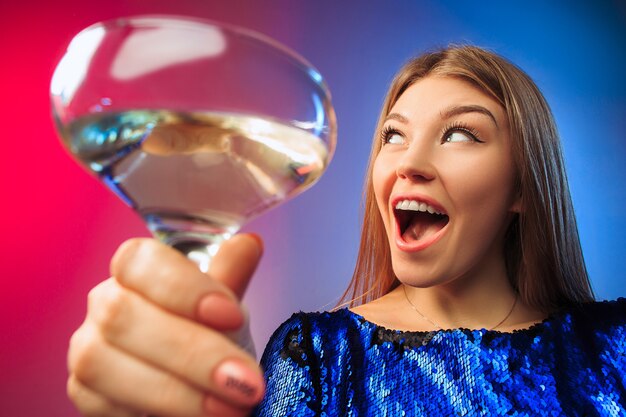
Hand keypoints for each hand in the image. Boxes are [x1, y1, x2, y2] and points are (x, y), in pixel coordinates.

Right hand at [67, 234, 264, 416]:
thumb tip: (249, 244)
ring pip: (104, 364)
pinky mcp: (84, 393)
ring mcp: (87, 348)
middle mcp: (104, 303)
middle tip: (244, 381)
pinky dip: (151, 414)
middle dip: (192, 353)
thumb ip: (232, 278)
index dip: (183, 287)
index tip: (231, 315)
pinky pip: (103, 405)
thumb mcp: (227, 309)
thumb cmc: (210, 336)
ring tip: (230, 408)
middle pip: (123, 315)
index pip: (140, 260)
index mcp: (136, 270)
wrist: (196, 382)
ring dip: (175, 392)